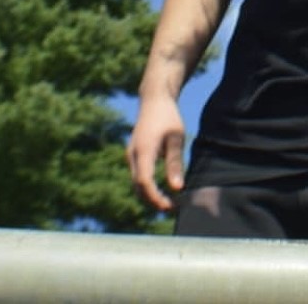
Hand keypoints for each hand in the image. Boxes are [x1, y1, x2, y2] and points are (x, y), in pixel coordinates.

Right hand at [126, 96, 186, 211]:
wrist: (154, 99)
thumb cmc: (168, 117)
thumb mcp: (176, 138)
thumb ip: (175, 163)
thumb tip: (177, 188)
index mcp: (143, 150)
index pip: (144, 181)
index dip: (155, 198)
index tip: (169, 206)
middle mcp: (133, 155)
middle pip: (138, 186)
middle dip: (153, 201)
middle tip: (173, 208)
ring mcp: (131, 155)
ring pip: (136, 183)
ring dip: (150, 196)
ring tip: (169, 203)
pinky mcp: (133, 155)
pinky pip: (137, 176)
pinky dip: (147, 187)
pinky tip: (162, 191)